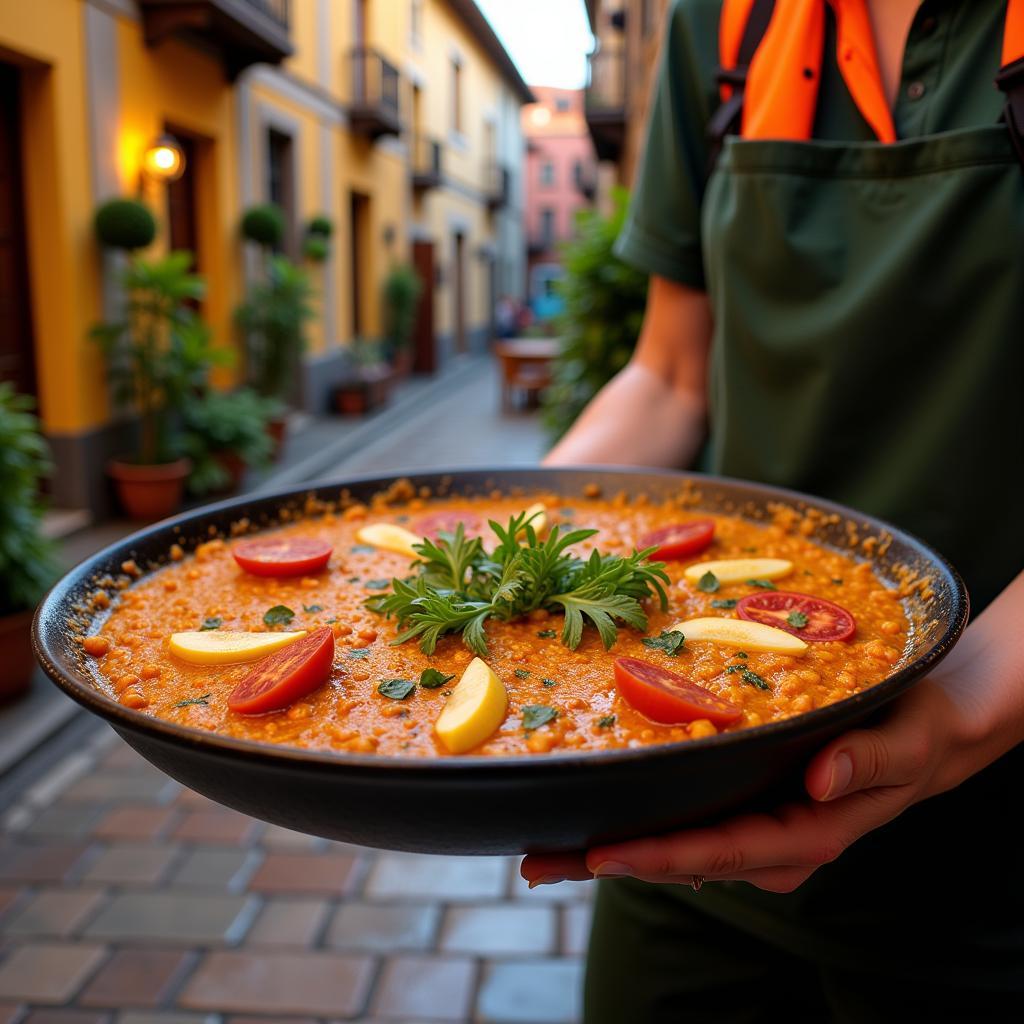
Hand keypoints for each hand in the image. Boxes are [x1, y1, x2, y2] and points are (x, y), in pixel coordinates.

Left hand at [522, 679, 962, 891]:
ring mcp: (753, 826)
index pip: (725, 851)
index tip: (601, 854)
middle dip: (609, 864)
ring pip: (674, 844)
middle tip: (536, 862)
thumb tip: (820, 780)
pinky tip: (593, 814)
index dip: (662, 855)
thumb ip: (869, 761)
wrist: (920, 728)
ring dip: (610, 849)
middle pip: (681, 859)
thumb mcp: (905, 742)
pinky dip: (638, 820)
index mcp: (808, 834)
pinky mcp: (741, 803)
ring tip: (542, 849)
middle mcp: (771, 842)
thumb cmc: (913, 730)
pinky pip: (684, 818)